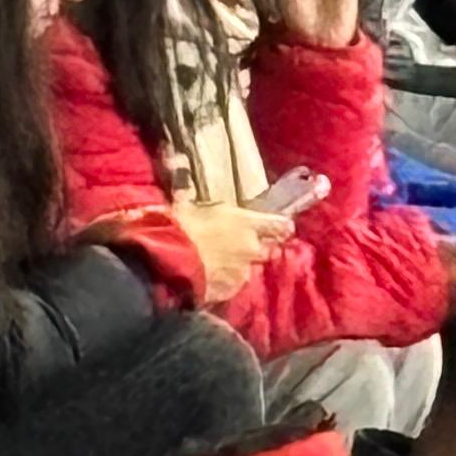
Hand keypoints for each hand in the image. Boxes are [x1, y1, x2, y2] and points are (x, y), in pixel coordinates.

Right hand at [174, 197, 297, 303]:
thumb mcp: (185, 204)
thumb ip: (189, 192)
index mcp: (245, 222)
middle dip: (260, 249)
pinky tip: (212, 281)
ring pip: (249, 269)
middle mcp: (251, 247)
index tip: (285, 228)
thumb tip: (178, 164)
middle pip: (268, 250)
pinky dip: (226, 283)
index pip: (279, 225)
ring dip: (240, 267)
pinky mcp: (230, 291)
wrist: (169, 261)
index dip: (283, 227)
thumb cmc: (179, 227)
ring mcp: (242, 272)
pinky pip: (233, 286)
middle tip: (247, 247)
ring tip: (222, 266)